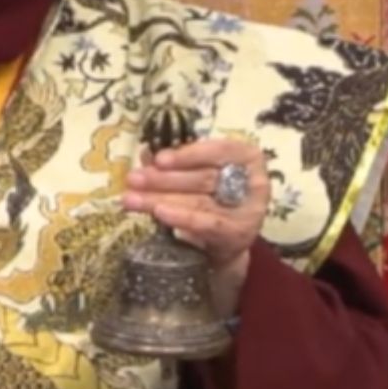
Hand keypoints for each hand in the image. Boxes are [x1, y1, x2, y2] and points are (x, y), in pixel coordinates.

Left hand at [123, 137, 269, 314]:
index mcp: (247, 157)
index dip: (187, 154)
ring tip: (133, 198)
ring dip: (161, 199)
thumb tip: (146, 154)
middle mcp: (254, 182)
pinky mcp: (238, 234)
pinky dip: (180, 217)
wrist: (229, 238)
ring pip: (199, 201)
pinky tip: (158, 213)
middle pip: (203, 177)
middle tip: (134, 179)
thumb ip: (178, 162)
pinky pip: (205, 223)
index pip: (218, 150)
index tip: (158, 159)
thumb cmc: (214, 196)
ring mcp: (248, 210)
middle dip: (164, 179)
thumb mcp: (199, 173)